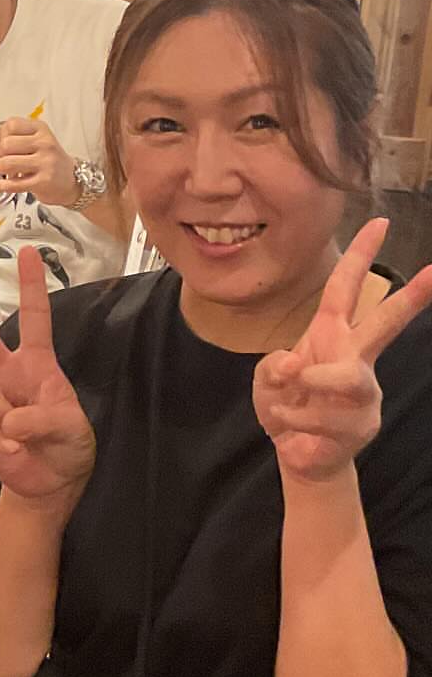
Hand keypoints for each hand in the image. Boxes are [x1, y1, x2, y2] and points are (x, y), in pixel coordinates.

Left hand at [0, 118, 77, 206]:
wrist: (72, 181)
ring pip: (7, 163)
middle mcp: (44, 143)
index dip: (1, 136)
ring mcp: (45, 163)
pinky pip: (13, 184)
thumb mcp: (36, 143)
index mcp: (41, 129)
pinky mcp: (43, 182)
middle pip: (6, 144)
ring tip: (3, 172)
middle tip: (2, 161)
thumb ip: (14, 143)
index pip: (11, 125)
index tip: (2, 144)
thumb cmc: (50, 161)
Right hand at [0, 245, 95, 505]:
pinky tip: (12, 450)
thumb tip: (10, 420)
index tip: (28, 251)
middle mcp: (8, 373)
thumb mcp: (72, 429)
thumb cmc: (68, 446)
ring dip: (2, 415)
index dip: (32, 286)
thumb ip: (44, 418)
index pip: (36, 318)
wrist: (48, 483)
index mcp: (38, 364)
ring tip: (22, 438)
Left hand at [253, 219, 431, 484]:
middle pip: (384, 324)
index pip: (345, 288)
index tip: (380, 221)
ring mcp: (364, 393)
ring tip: (286, 408)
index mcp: (331, 334)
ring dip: (304, 395)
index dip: (360, 255)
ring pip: (343, 380)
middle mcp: (354, 358)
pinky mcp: (363, 425)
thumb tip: (297, 366)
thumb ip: (272, 366)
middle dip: (410, 298)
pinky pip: (319, 419)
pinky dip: (292, 424)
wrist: (297, 455)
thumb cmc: (285, 405)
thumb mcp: (265, 380)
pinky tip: (292, 433)